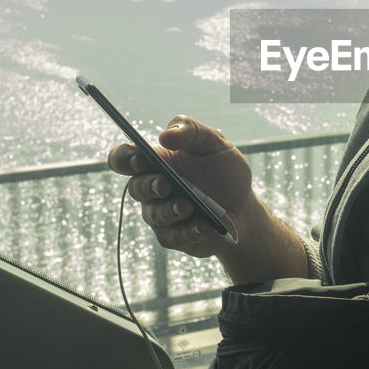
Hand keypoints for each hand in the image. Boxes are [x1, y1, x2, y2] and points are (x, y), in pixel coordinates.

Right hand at [107, 115, 254, 258]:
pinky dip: (188, 231)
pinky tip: (204, 225)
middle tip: (166, 184)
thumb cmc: (225, 172)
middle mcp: (153, 189)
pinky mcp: (173, 236)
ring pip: (153, 214)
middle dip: (149, 185)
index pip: (124, 158)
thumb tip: (165, 135)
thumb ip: (191, 131)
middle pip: (135, 188)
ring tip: (189, 206)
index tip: (139, 158)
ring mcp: (161, 214)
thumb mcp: (215, 144)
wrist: (244, 206)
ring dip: (169, 210)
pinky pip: (171, 237)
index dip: (124, 158)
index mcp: (157, 162)